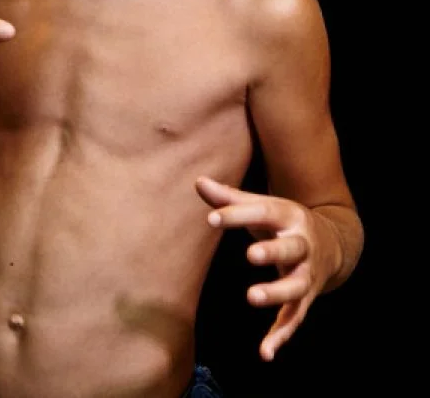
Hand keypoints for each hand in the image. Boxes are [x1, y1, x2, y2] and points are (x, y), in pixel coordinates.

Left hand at [195, 176, 334, 361]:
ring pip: (296, 287)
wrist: (334, 241)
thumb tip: (198, 180)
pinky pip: (295, 319)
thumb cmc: (283, 221)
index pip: (264, 213)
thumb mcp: (263, 205)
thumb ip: (230, 198)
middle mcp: (302, 245)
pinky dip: (282, 336)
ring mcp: (307, 273)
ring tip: (252, 297)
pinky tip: (264, 352)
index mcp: (289, 216)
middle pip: (291, 249)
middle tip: (250, 255)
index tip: (211, 219)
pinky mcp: (306, 298)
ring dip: (276, 293)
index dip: (237, 215)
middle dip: (272, 252)